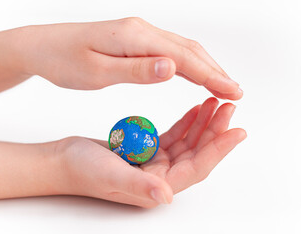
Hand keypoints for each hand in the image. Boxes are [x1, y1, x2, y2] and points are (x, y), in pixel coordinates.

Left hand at [19, 18, 241, 99]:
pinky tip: (194, 73)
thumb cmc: (64, 60)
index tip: (233, 92)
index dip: (211, 76)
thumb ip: (137, 70)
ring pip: (182, 48)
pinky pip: (169, 49)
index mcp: (135, 37)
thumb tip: (173, 67)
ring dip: (205, 66)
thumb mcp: (98, 72)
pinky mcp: (135, 40)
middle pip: (188, 49)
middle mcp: (142, 30)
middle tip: (236, 91)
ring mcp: (139, 33)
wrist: (43, 46)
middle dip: (215, 70)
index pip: (183, 58)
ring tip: (222, 84)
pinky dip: (188, 63)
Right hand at [57, 98, 245, 207]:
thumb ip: (138, 186)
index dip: (218, 150)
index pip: (196, 168)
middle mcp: (160, 177)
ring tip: (216, 103)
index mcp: (156, 187)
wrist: (63, 160)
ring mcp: (155, 163)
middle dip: (215, 131)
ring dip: (204, 124)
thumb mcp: (109, 176)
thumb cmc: (81, 169)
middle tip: (229, 107)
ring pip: (189, 143)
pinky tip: (196, 110)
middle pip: (197, 154)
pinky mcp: (148, 150)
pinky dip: (187, 122)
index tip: (237, 131)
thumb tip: (167, 196)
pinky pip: (175, 136)